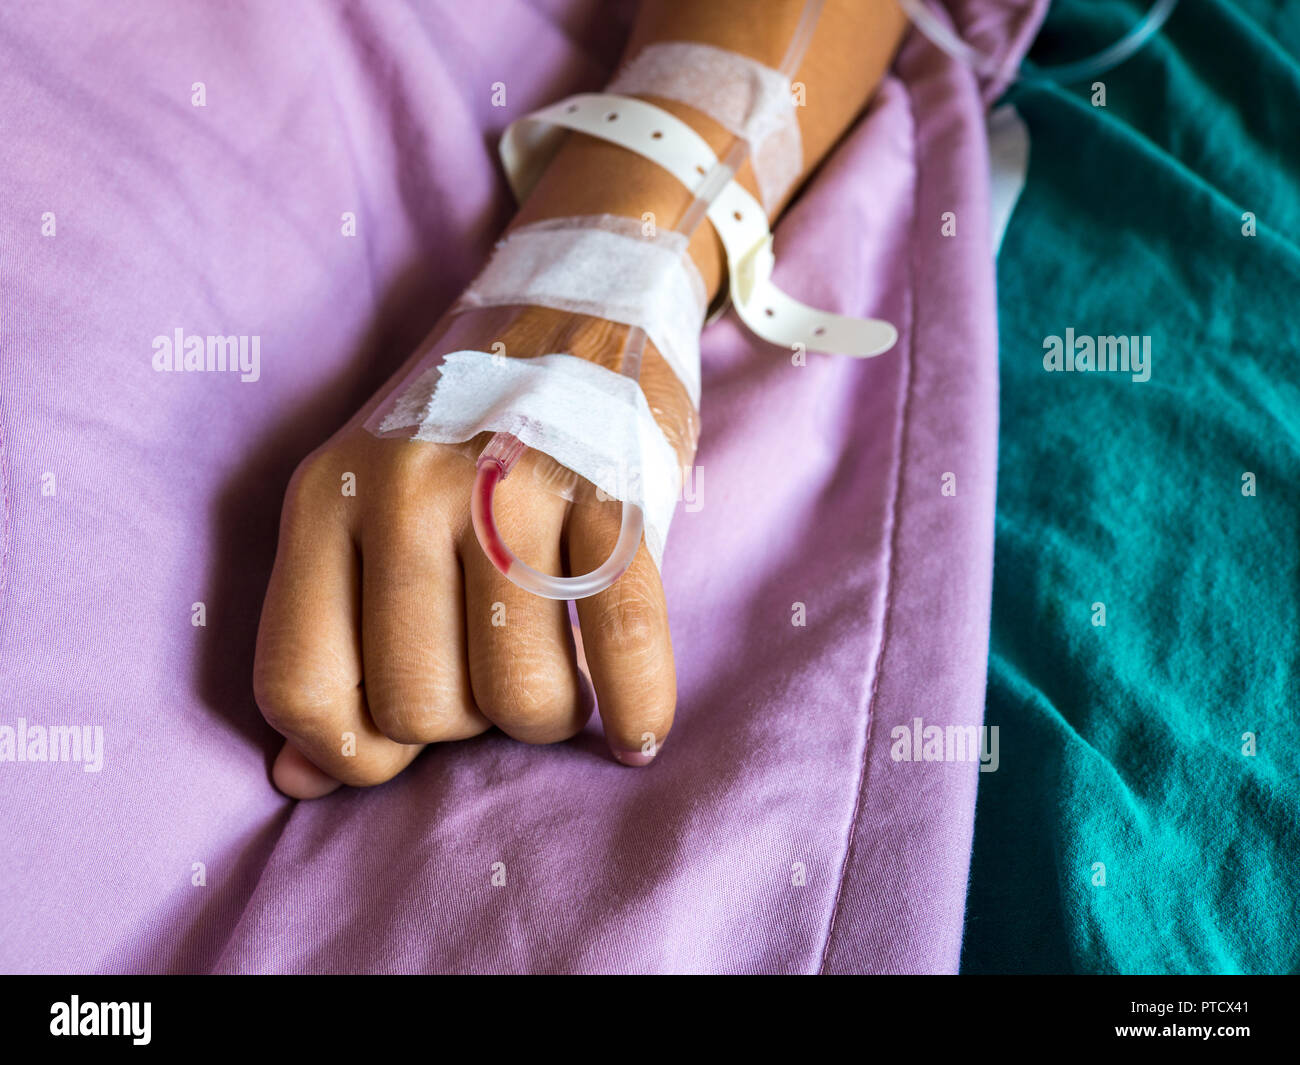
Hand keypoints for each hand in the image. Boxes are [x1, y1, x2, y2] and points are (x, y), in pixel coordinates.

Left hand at [253, 303, 694, 796]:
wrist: (572, 297)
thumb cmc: (462, 428)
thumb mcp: (362, 503)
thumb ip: (326, 632)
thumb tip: (301, 780)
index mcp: (326, 496)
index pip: (302, 686)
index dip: (351, 751)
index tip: (402, 744)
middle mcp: (407, 490)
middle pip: (422, 708)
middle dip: (467, 728)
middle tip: (494, 677)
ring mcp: (512, 487)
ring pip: (520, 697)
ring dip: (548, 717)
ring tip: (560, 681)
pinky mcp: (613, 487)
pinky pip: (622, 641)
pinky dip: (635, 708)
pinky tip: (635, 734)